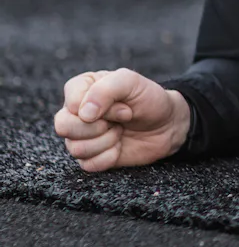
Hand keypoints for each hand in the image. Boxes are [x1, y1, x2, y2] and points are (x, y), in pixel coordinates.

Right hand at [53, 68, 189, 171]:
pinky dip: (109, 157)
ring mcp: (81, 136)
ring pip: (75, 148)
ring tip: (120, 131)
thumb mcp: (132, 82)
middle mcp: (76, 112)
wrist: (167, 125)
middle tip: (121, 119)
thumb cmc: (149, 99)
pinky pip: (87, 165)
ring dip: (106, 140)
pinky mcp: (90, 157)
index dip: (99, 107)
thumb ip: (106, 89)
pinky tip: (119, 146)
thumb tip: (83, 113)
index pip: (71, 102)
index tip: (123, 104)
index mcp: (82, 88)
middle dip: (98, 126)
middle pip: (63, 126)